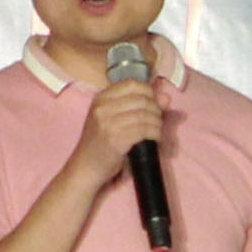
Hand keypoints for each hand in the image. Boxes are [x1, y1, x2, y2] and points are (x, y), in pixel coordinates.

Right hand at [80, 69, 169, 184]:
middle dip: (156, 109)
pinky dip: (155, 134)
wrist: (86, 167)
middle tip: (157, 120)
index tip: (153, 102)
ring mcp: (108, 123)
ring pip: (145, 115)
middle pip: (142, 99)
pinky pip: (145, 130)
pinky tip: (155, 138)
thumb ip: (138, 105)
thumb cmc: (100, 142)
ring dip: (157, 123)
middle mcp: (103, 108)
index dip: (148, 91)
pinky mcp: (116, 139)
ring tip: (156, 130)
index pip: (132, 84)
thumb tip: (166, 97)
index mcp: (101, 98)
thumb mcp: (112, 118)